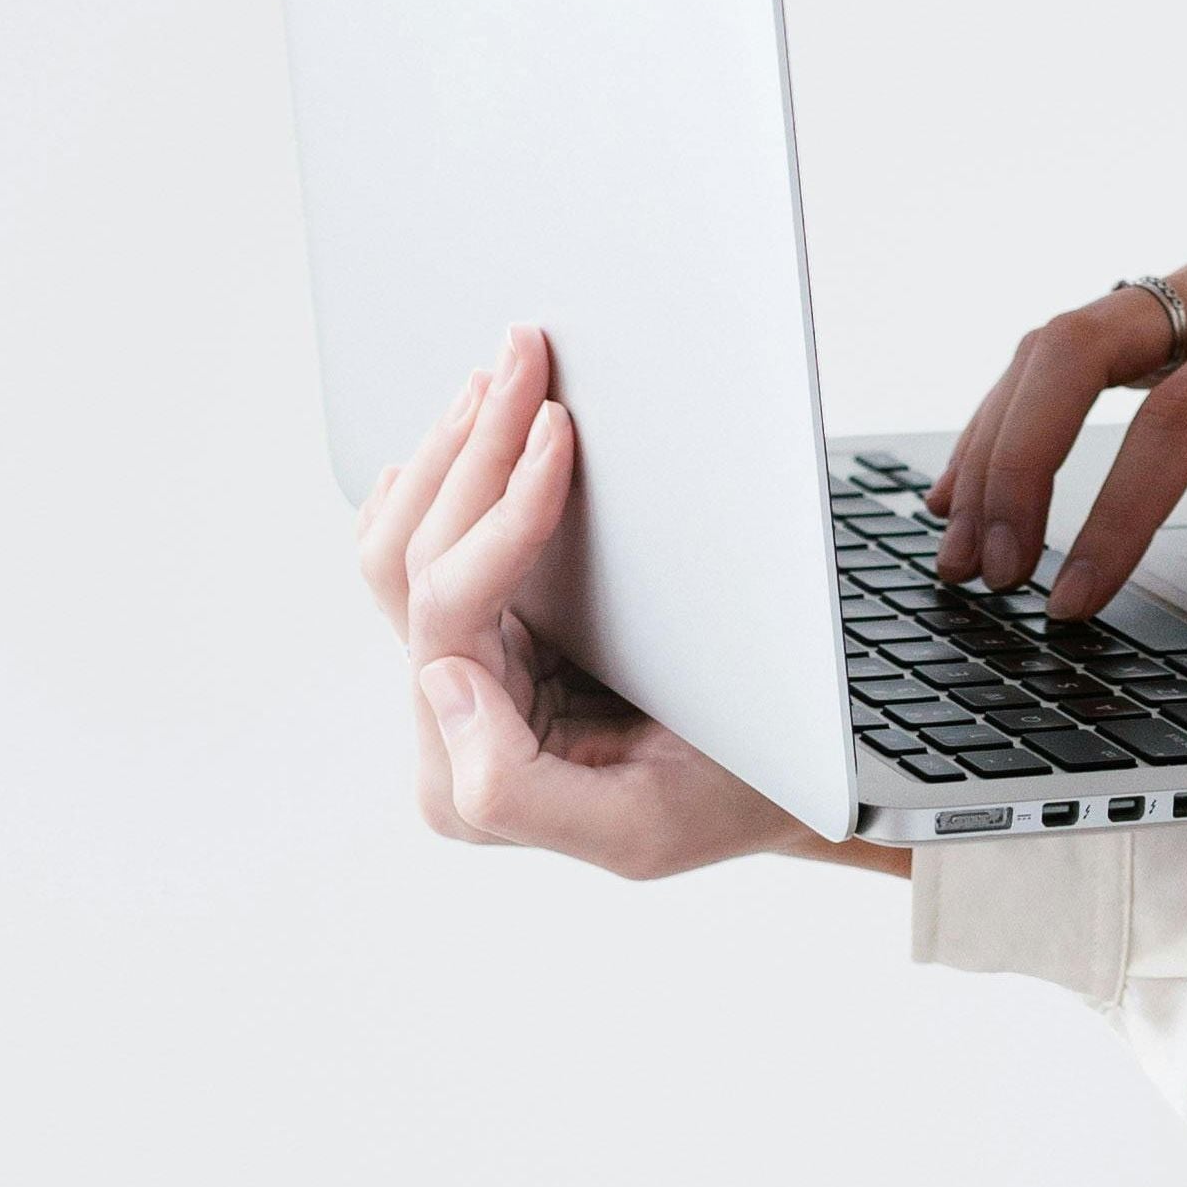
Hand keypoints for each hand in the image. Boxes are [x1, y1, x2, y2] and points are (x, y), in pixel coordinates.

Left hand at [357, 325, 894, 879]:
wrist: (782, 790)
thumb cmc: (733, 799)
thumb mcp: (640, 831)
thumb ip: (512, 786)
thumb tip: (442, 680)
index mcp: (471, 774)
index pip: (449, 612)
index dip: (498, 511)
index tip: (559, 427)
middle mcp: (449, 721)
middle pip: (411, 560)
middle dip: (469, 448)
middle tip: (526, 355)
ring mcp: (463, 672)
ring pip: (404, 543)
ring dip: (451, 448)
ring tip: (504, 370)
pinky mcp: (494, 632)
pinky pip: (430, 545)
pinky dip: (446, 476)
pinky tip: (471, 423)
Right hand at [930, 212, 1186, 615]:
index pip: (1183, 414)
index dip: (1117, 510)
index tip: (1074, 598)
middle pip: (1085, 345)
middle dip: (1018, 456)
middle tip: (986, 568)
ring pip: (1064, 335)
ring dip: (1001, 434)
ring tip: (963, 542)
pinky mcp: (1186, 295)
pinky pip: (1080, 339)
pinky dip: (1021, 403)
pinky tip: (981, 472)